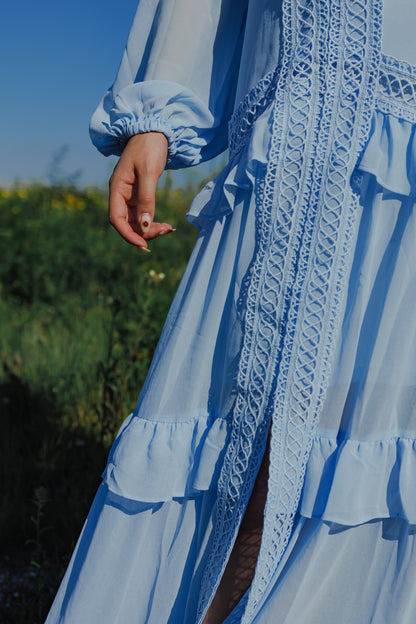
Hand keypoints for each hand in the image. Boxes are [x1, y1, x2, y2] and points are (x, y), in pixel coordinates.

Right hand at [108, 132, 173, 250]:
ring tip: (169, 229)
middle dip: (144, 233)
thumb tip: (145, 226)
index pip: (116, 219)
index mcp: (116, 188)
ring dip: (150, 229)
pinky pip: (143, 215)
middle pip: (127, 223)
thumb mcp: (148, 172)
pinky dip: (153, 222)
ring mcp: (129, 196)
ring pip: (136, 221)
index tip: (143, 245)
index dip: (128, 235)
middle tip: (165, 232)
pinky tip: (166, 225)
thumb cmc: (149, 148)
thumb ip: (146, 199)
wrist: (154, 132)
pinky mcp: (139, 195)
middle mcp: (120, 194)